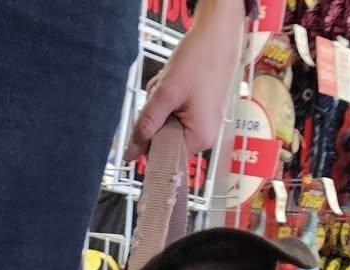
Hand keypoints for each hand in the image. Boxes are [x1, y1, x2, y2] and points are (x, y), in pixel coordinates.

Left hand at [124, 0, 245, 158]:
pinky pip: (175, 112)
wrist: (218, 35)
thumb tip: (130, 154)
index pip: (163, 154)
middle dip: (156, 115)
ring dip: (161, 103)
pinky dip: (168, 98)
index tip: (148, 113)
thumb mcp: (166, 93)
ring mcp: (203, 124)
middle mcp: (203, 138)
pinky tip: (174, 81)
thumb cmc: (197, 61)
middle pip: (164, 138)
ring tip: (170, 81)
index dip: (148, 138)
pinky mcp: (200, 112)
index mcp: (198, 140)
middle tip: (162, 90)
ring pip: (167, 123)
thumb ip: (146, 124)